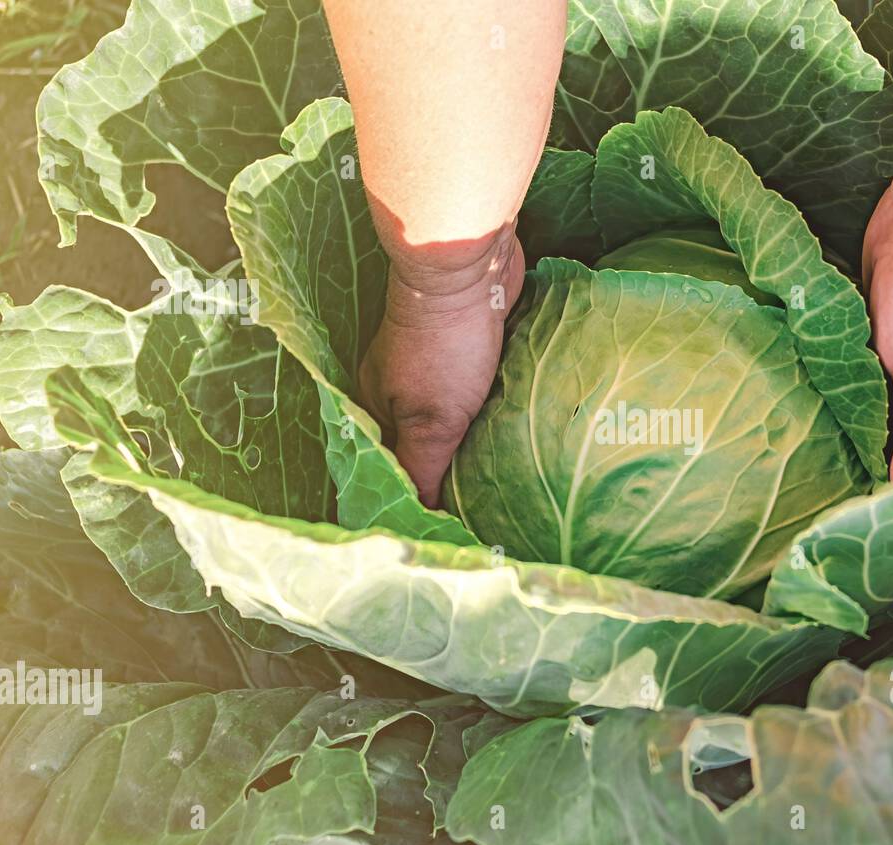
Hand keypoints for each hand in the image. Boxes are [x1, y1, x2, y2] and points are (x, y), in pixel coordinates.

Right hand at [359, 224, 523, 507]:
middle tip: (478, 512)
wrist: (468, 268)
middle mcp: (400, 386)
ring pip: (454, 417)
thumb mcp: (430, 422)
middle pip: (421, 442)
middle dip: (445, 473)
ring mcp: (436, 364)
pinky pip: (482, 391)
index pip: (388, 465)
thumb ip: (423, 469)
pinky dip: (494, 411)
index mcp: (378, 405)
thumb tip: (420, 516)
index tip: (437, 527)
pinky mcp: (471, 347)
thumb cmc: (443, 346)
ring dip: (473, 442)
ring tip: (500, 481)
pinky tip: (514, 433)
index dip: (409, 495)